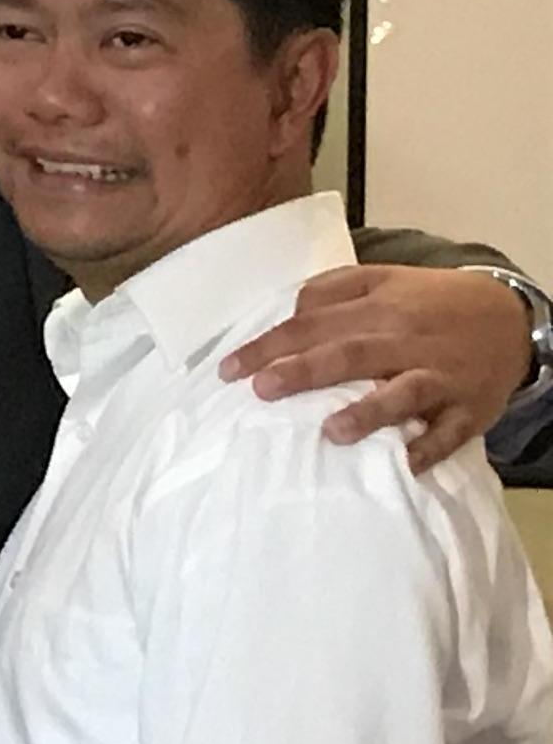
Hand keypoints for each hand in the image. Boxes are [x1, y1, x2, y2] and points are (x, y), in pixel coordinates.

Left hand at [225, 262, 534, 473]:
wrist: (513, 318)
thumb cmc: (431, 303)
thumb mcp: (385, 280)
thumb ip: (334, 290)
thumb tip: (289, 310)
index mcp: (380, 309)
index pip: (314, 325)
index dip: (270, 346)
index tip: (229, 370)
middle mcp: (406, 341)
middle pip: (350, 353)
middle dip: (305, 371)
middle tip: (262, 389)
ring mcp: (440, 376)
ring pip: (403, 392)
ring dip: (369, 412)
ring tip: (332, 431)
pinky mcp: (468, 409)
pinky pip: (449, 431)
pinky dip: (430, 447)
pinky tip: (405, 463)